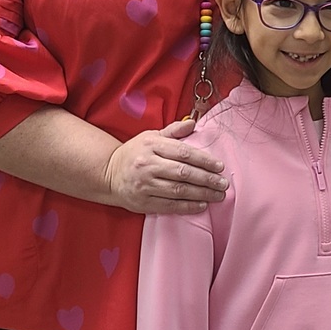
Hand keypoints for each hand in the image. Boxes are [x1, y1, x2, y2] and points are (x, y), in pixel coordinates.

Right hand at [104, 119, 228, 214]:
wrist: (107, 174)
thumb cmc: (135, 152)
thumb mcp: (151, 136)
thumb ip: (174, 131)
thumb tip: (193, 123)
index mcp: (152, 145)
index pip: (183, 152)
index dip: (204, 160)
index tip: (220, 166)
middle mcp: (148, 164)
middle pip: (183, 173)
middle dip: (207, 179)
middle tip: (223, 183)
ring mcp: (144, 185)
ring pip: (178, 191)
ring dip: (201, 194)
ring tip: (218, 195)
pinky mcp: (142, 202)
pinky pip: (169, 206)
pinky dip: (187, 206)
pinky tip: (202, 205)